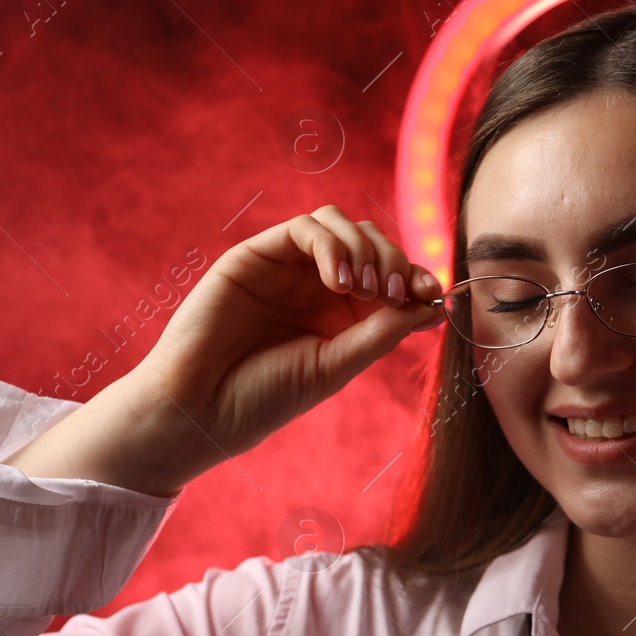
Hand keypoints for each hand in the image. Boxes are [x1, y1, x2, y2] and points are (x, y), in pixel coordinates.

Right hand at [4, 205, 444, 495]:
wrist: (199, 410)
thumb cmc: (262, 398)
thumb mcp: (335, 367)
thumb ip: (382, 333)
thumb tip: (436, 304)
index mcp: (340, 316)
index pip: (389, 277)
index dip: (415, 278)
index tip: (433, 294)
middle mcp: (315, 287)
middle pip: (371, 244)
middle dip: (394, 262)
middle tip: (394, 294)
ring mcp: (286, 268)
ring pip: (341, 225)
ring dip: (366, 249)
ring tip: (365, 289)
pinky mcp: (256, 255)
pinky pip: (306, 227)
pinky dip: (332, 244)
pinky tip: (337, 279)